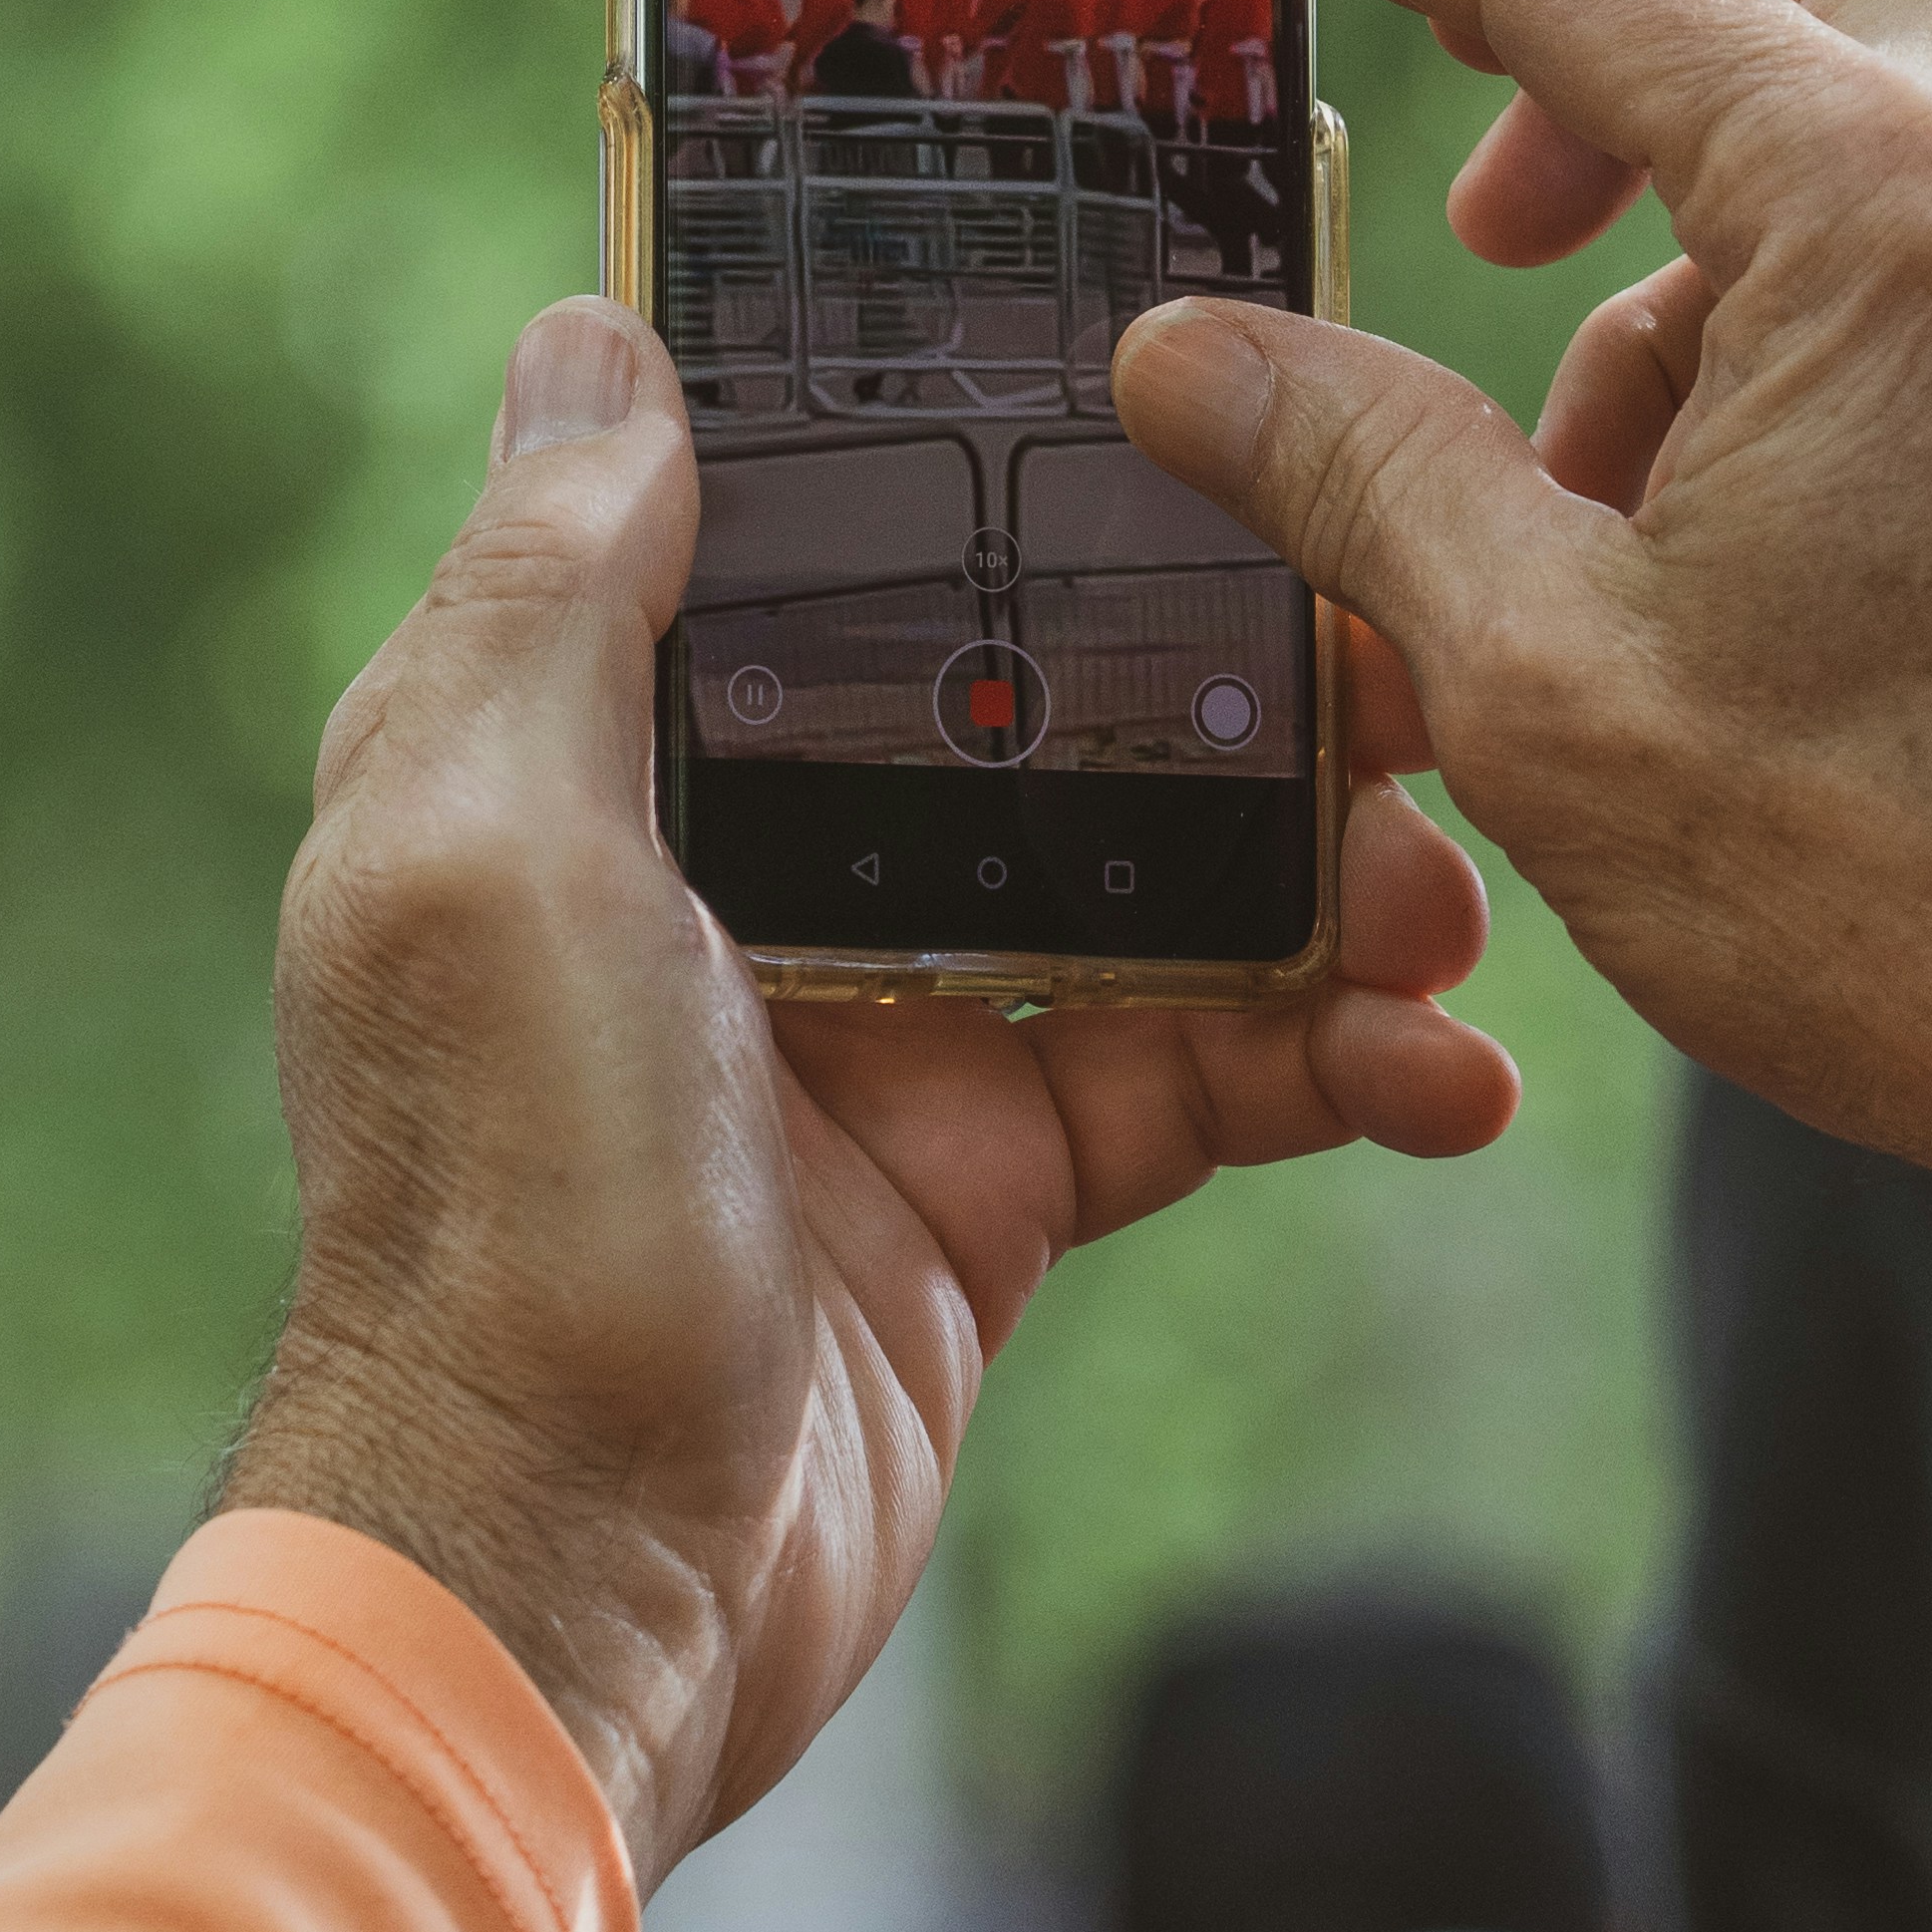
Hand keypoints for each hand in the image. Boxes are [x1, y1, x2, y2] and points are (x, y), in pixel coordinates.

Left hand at [221, 298, 1514, 1888]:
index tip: (1187, 376)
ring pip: (1166, 873)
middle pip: (1044, 688)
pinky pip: (1208, 1070)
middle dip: (1242, 672)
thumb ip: (553, 590)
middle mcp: (750, 858)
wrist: (570, 1595)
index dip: (991, 442)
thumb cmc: (497, 1203)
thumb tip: (596, 336)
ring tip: (1453, 902)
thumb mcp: (478, 844)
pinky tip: (1450, 1069)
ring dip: (1332, 873)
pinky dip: (1341, 1059)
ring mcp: (892, 1016)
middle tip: (1414, 665)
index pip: (824, 529)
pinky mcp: (998, 1173)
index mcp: (614, 746)